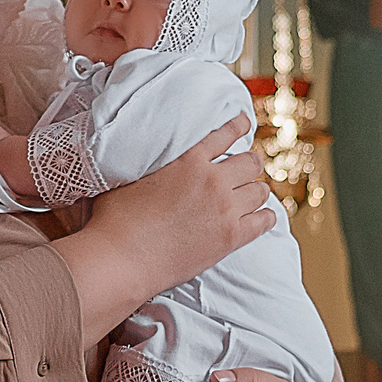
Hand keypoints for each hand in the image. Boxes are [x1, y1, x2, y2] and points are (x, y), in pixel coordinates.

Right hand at [52, 117, 273, 342]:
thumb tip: (137, 163)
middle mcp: (212, 180)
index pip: (223, 135)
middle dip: (249, 164)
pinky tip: (263, 217)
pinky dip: (265, 217)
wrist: (121, 258)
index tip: (244, 124)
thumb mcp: (130, 179)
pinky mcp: (231, 238)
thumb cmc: (115, 220)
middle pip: (250, 163)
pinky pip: (264, 221)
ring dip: (256, 191)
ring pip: (260, 191)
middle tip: (245, 170)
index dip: (238, 126)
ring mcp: (225, 209)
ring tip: (251, 195)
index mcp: (188, 161)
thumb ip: (148, 167)